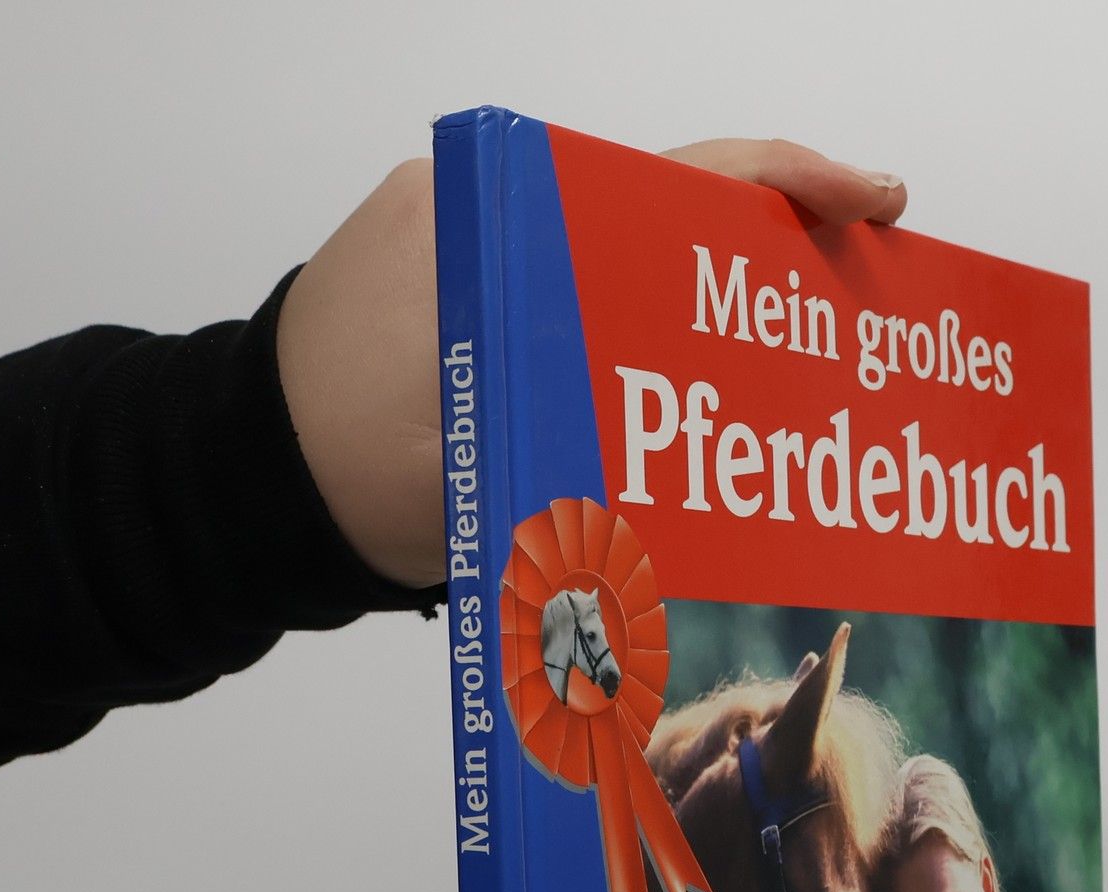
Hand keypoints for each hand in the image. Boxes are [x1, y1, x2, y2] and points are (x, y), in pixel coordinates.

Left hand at [277, 141, 908, 590]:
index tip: (872, 202)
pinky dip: (640, 324)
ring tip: (787, 357)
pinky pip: (575, 285)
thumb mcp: (481, 493)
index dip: (787, 187)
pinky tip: (687, 383)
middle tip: (859, 290)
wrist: (235, 486)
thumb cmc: (336, 487)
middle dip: (768, 244)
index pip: (670, 182)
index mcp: (491, 235)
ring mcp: (470, 248)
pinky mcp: (460, 291)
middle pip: (661, 209)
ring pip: (622, 254)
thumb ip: (582, 472)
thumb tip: (705, 485)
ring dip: (704, 299)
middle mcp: (482, 215)